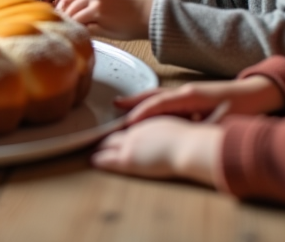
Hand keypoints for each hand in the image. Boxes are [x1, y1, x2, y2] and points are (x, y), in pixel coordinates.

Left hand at [33, 0, 150, 38]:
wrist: (148, 15)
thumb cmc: (127, 9)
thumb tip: (63, 7)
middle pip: (64, 0)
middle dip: (61, 13)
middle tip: (62, 23)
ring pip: (70, 12)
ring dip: (70, 23)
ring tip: (76, 30)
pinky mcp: (98, 11)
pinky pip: (79, 22)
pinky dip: (79, 29)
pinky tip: (83, 34)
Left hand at [92, 116, 221, 185]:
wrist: (188, 147)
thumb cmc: (192, 141)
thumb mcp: (184, 132)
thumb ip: (176, 135)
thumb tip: (185, 138)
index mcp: (150, 124)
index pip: (131, 126)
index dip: (123, 130)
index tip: (117, 132)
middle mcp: (138, 131)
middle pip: (116, 133)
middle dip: (106, 137)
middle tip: (97, 140)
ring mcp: (131, 143)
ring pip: (109, 144)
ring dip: (100, 147)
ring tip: (92, 150)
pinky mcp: (129, 158)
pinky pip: (109, 159)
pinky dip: (100, 159)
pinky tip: (93, 161)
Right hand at [114, 76, 284, 126]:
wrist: (261, 93)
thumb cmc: (244, 108)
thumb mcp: (225, 123)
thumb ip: (204, 131)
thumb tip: (189, 140)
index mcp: (191, 96)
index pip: (160, 104)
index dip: (142, 114)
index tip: (127, 123)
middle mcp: (186, 91)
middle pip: (154, 95)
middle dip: (133, 102)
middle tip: (114, 107)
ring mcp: (189, 91)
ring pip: (159, 95)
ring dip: (140, 100)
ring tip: (122, 105)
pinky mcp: (193, 96)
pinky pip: (166, 98)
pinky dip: (152, 102)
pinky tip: (147, 110)